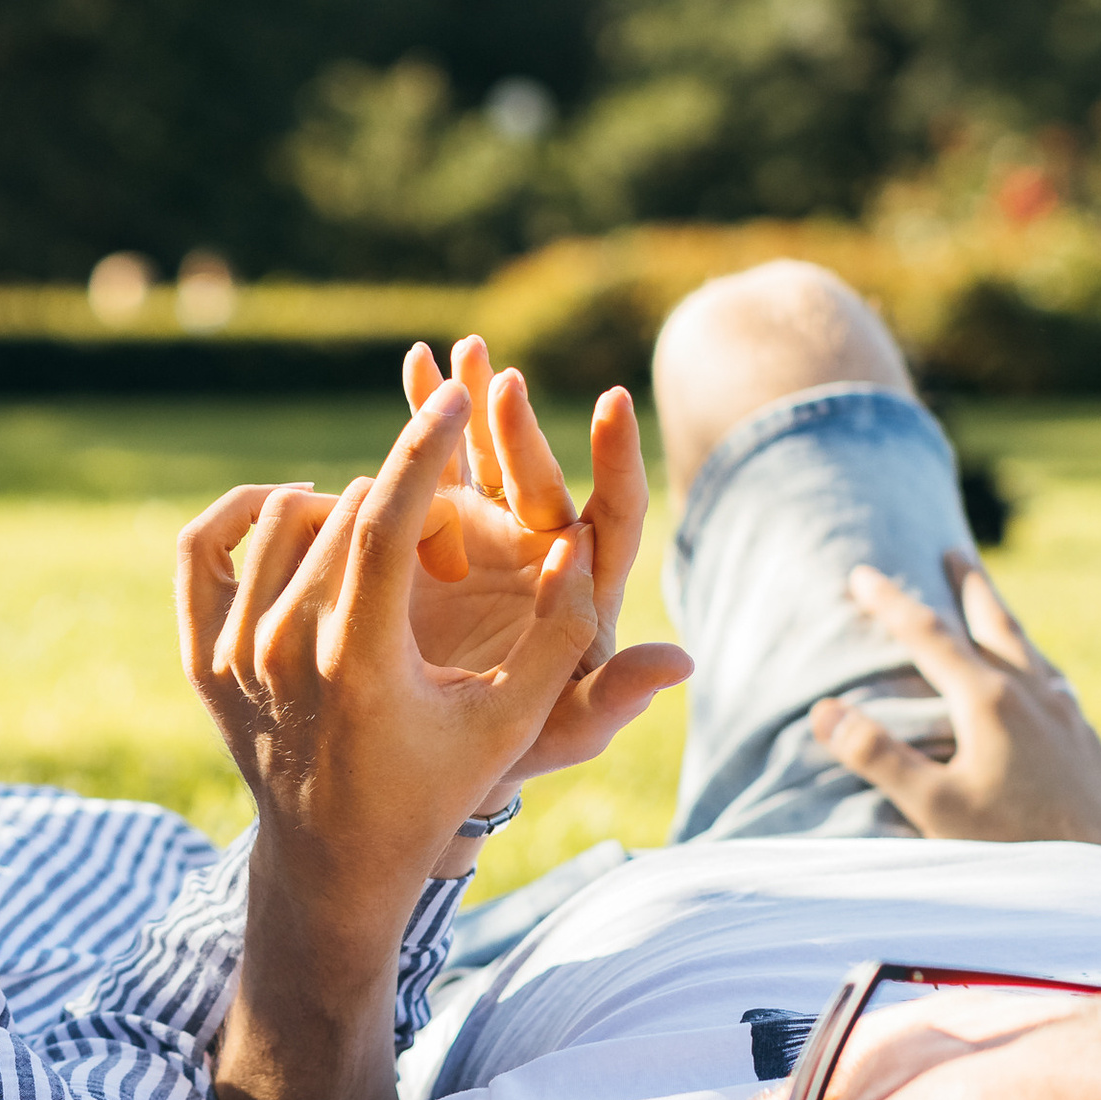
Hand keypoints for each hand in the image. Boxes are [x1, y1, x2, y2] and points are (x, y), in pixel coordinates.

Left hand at [181, 380, 619, 1099]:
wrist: (334, 862)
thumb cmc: (438, 786)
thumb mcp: (514, 723)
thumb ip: (563, 636)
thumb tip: (588, 548)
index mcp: (359, 666)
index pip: (382, 520)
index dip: (422, 447)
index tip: (453, 394)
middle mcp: (282, 654)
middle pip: (342, 512)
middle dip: (405, 503)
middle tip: (446, 545)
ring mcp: (230, 656)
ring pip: (280, 517)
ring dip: (341, 506)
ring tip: (389, 547)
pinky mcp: (199, 657)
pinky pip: (205, 543)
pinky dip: (247, 512)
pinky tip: (294, 513)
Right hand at [400, 336, 691, 793]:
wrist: (435, 748)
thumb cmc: (517, 748)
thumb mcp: (566, 729)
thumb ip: (615, 696)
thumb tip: (684, 664)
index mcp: (584, 585)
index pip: (614, 512)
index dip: (617, 460)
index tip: (615, 403)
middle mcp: (541, 545)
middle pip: (539, 476)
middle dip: (520, 429)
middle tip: (503, 384)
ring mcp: (487, 530)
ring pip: (486, 453)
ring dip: (475, 400)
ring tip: (462, 351)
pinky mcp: (433, 528)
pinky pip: (431, 461)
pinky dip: (425, 412)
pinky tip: (415, 361)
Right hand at [808, 556, 1100, 859]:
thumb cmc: (1016, 850)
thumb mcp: (934, 807)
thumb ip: (877, 757)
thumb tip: (824, 710)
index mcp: (989, 702)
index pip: (928, 636)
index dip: (890, 603)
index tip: (861, 573)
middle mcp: (1035, 697)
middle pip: (997, 625)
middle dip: (970, 587)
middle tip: (954, 553)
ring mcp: (1072, 721)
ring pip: (1034, 655)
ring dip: (1008, 627)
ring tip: (997, 616)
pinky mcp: (1094, 750)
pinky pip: (1062, 694)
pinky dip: (1040, 676)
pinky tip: (1047, 697)